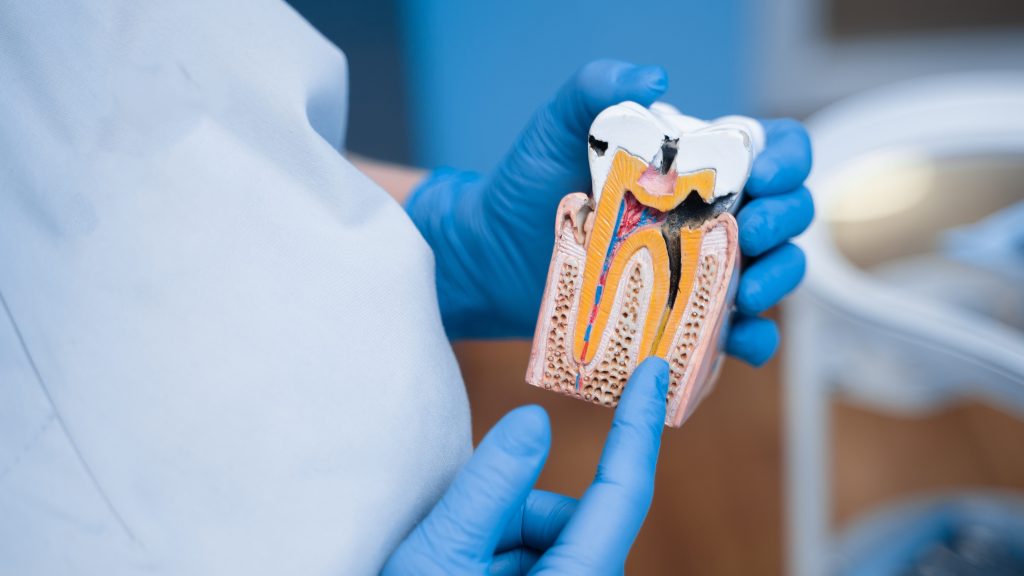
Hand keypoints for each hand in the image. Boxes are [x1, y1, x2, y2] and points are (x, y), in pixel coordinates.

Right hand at [382, 358, 669, 574]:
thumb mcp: (439, 559)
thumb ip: (489, 487)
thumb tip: (536, 420)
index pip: (621, 493)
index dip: (638, 427)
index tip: (653, 370)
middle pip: (562, 518)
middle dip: (510, 513)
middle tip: (452, 545)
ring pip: (542, 540)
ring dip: (495, 540)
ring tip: (449, 572)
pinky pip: (533, 562)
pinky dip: (495, 559)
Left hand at [406, 60, 813, 365]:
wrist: (492, 254)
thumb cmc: (529, 184)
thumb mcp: (557, 126)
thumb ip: (596, 87)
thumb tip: (653, 79)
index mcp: (698, 163)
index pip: (772, 150)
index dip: (787, 160)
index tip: (762, 176)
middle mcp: (712, 213)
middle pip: (787, 212)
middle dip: (784, 221)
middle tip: (751, 233)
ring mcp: (702, 267)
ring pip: (775, 271)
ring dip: (778, 280)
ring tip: (747, 293)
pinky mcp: (685, 316)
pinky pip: (737, 333)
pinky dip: (755, 339)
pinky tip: (743, 339)